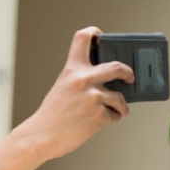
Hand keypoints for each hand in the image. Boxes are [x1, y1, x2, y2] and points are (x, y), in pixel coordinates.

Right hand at [22, 27, 132, 160]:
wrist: (40, 136)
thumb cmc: (50, 116)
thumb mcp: (62, 89)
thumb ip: (81, 80)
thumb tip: (107, 82)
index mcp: (71, 70)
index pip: (83, 39)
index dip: (94, 32)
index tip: (100, 36)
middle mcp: (83, 80)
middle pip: (118, 67)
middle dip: (128, 73)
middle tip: (129, 77)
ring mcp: (93, 97)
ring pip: (120, 98)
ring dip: (121, 106)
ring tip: (117, 110)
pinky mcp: (99, 114)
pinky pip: (114, 115)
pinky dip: (110, 119)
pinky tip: (98, 122)